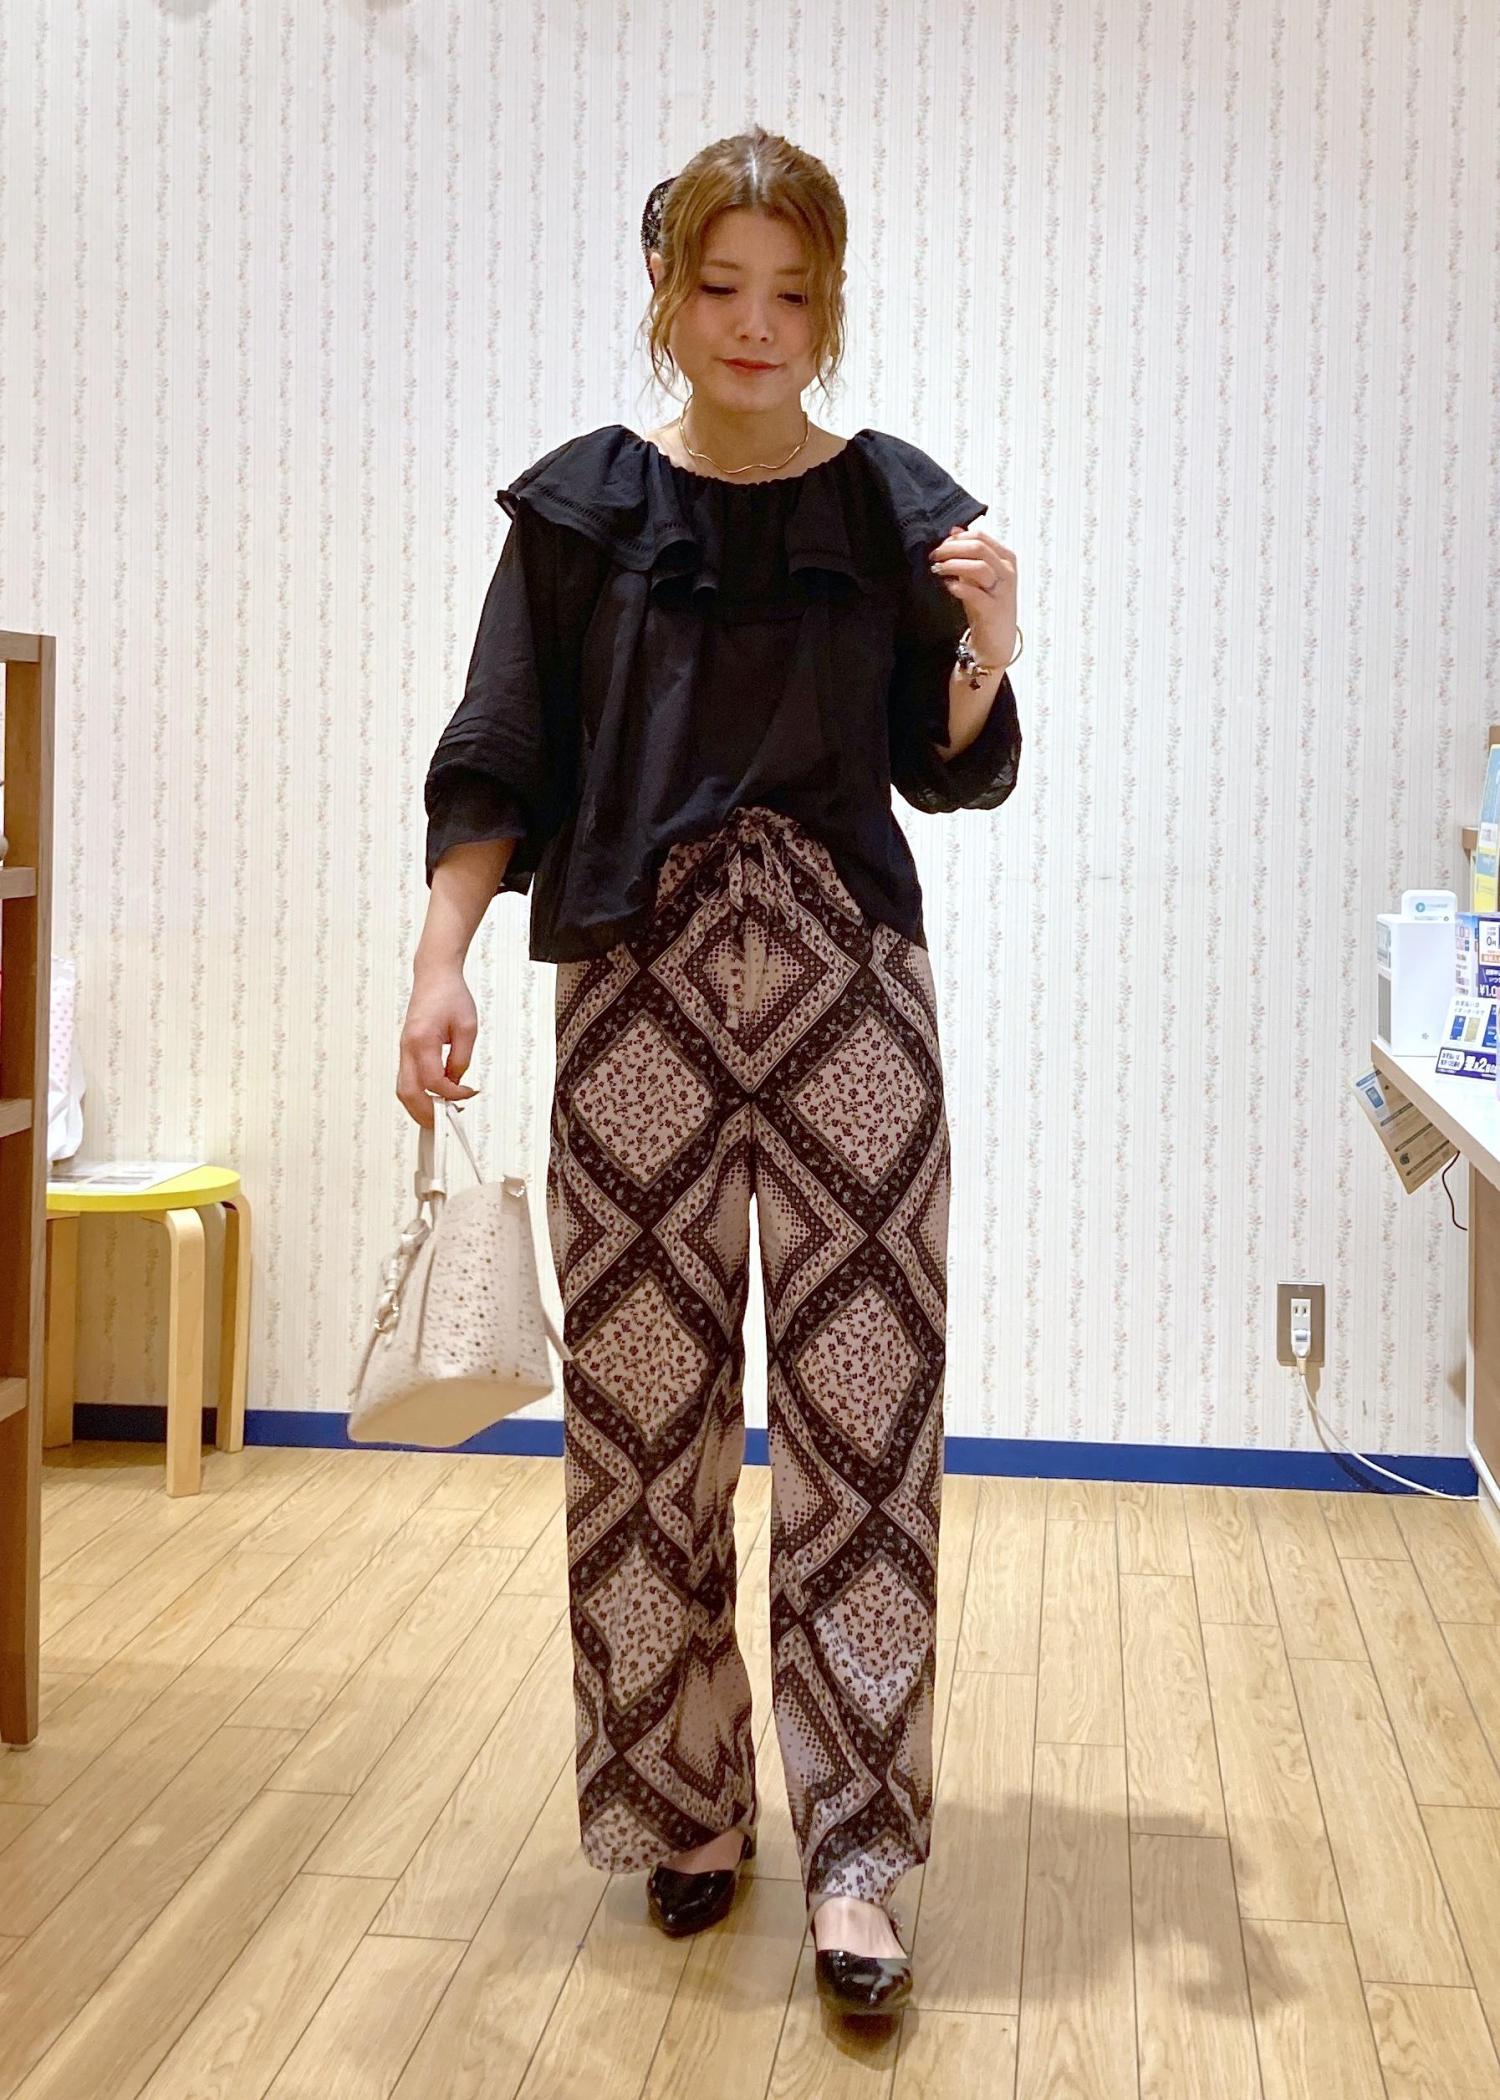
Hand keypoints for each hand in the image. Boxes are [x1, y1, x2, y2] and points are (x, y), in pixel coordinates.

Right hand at [397, 967, 480, 1127]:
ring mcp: (403, 1050)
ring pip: (403, 1090)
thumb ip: (461, 1059)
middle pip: (408, 1093)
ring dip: (419, 1107)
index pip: (433, 1082)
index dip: (452, 1094)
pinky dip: (418, 1094)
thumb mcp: (467, 1028)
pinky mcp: (406, 1051)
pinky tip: (435, 1098)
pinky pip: (407, 1080)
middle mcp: (407, 1048)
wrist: (434, 977)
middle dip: (426, 1114)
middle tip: (446, 1122)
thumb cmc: (451, 996)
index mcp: (422, 1041)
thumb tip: (456, 1083)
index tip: (468, 1094)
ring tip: (441, 1115)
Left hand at [930, 523, 1018, 665]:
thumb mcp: (978, 576)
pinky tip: (947, 586)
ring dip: (953, 565)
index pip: (981, 537)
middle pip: (978, 548)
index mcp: (1006, 559)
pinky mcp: (993, 610)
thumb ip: (968, 554)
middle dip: (951, 549)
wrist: (996, 641)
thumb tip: (954, 531)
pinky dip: (958, 587)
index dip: (956, 539)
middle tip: (934, 556)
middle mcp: (1007, 572)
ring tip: (937, 569)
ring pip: (978, 567)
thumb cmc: (986, 606)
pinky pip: (974, 593)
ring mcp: (1002, 591)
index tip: (939, 545)